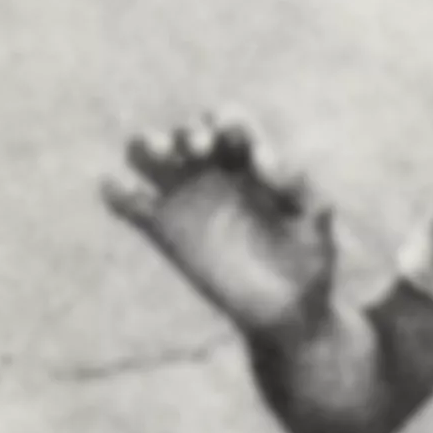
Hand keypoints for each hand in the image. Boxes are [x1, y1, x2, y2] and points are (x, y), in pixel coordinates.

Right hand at [102, 113, 339, 335]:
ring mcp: (185, 199)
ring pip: (146, 154)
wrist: (286, 310)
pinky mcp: (163, 231)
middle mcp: (214, 174)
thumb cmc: (309, 262)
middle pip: (186, 130)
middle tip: (201, 150)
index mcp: (252, 163)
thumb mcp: (316, 220)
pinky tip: (124, 192)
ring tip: (162, 155)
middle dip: (190, 131)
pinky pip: (127, 203)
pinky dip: (117, 192)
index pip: (230, 122)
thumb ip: (301, 187)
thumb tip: (263, 158)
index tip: (242, 150)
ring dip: (146, 144)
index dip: (230, 122)